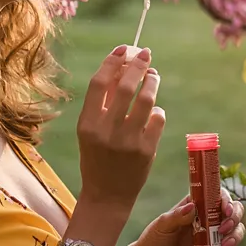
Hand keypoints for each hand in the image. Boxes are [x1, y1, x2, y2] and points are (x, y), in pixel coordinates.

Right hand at [76, 44, 164, 210]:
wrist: (107, 196)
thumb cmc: (97, 157)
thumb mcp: (90, 131)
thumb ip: (103, 103)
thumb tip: (122, 67)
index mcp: (87, 124)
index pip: (99, 83)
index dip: (112, 61)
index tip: (123, 49)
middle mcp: (106, 131)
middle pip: (125, 86)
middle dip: (137, 64)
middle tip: (145, 53)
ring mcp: (128, 141)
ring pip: (146, 100)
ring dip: (152, 82)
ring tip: (153, 75)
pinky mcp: (146, 151)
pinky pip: (158, 119)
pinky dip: (157, 110)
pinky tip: (154, 110)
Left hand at [131, 190, 245, 245]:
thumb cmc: (154, 239)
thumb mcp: (162, 225)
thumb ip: (176, 216)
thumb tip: (192, 207)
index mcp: (197, 206)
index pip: (218, 196)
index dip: (226, 200)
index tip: (225, 209)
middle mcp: (208, 219)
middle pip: (233, 211)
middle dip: (235, 217)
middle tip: (224, 228)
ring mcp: (213, 237)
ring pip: (235, 231)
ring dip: (236, 236)